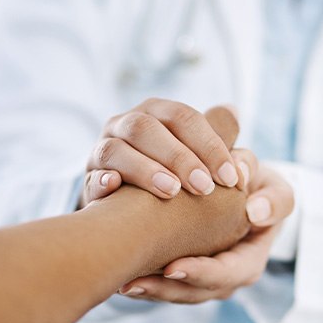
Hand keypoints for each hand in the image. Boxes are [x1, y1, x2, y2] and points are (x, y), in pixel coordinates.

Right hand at [80, 99, 240, 207]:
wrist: (130, 211)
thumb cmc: (172, 176)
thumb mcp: (193, 154)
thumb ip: (213, 137)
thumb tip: (234, 111)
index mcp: (155, 113)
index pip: (182, 118)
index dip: (209, 145)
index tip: (230, 178)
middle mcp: (124, 125)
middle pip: (146, 127)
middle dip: (178, 157)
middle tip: (204, 187)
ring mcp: (101, 151)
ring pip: (115, 149)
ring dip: (144, 169)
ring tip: (171, 191)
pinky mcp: (88, 180)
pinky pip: (91, 178)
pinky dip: (103, 182)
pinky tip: (117, 188)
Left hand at [118, 165, 293, 302]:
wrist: (244, 191)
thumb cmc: (258, 189)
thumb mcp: (273, 189)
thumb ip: (272, 198)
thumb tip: (255, 210)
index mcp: (250, 261)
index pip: (227, 273)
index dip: (201, 273)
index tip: (173, 267)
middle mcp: (227, 278)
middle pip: (196, 292)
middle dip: (164, 290)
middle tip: (133, 283)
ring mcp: (204, 280)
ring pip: (176, 293)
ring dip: (149, 291)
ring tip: (121, 282)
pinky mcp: (184, 274)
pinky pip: (164, 285)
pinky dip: (144, 281)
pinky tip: (120, 274)